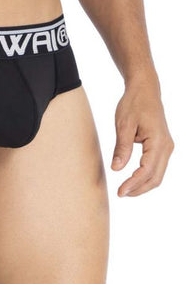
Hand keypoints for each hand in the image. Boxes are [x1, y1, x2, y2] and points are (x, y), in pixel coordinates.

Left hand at [112, 74, 173, 196]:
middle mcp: (166, 146)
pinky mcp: (163, 146)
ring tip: (125, 190)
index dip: (133, 184)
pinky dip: (146, 176)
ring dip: (143, 185)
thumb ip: (121, 148)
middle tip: (120, 194)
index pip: (146, 170)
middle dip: (139, 189)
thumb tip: (116, 169)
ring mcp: (167, 146)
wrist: (145, 89)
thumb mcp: (123, 124)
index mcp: (158, 141)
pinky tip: (133, 179)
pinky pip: (157, 167)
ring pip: (158, 174)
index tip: (120, 191)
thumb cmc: (133, 103)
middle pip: (155, 177)